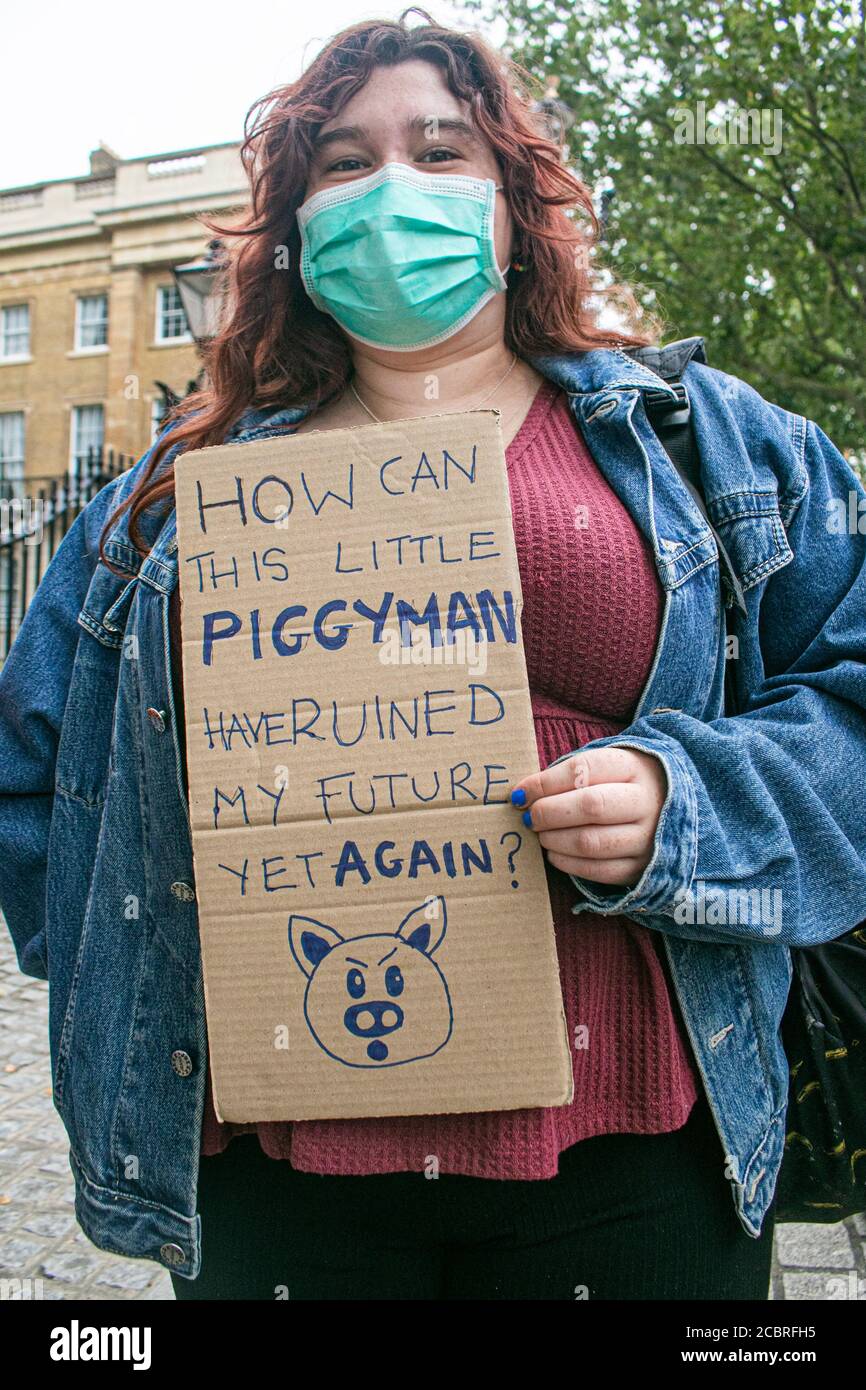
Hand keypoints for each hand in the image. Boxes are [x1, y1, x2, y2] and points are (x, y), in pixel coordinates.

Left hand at [511, 747, 666, 887]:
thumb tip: (522, 795)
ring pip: (592, 842)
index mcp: (633, 767)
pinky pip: (599, 871)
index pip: (583, 770)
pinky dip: (568, 864)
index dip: (545, 783)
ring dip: (555, 840)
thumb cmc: (620, 783)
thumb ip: (566, 776)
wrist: (668, 806)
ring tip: (541, 834)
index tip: (520, 794)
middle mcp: (645, 802)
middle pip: (590, 806)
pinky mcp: (642, 867)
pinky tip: (555, 854)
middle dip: (549, 813)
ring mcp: (648, 837)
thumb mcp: (603, 766)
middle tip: (530, 817)